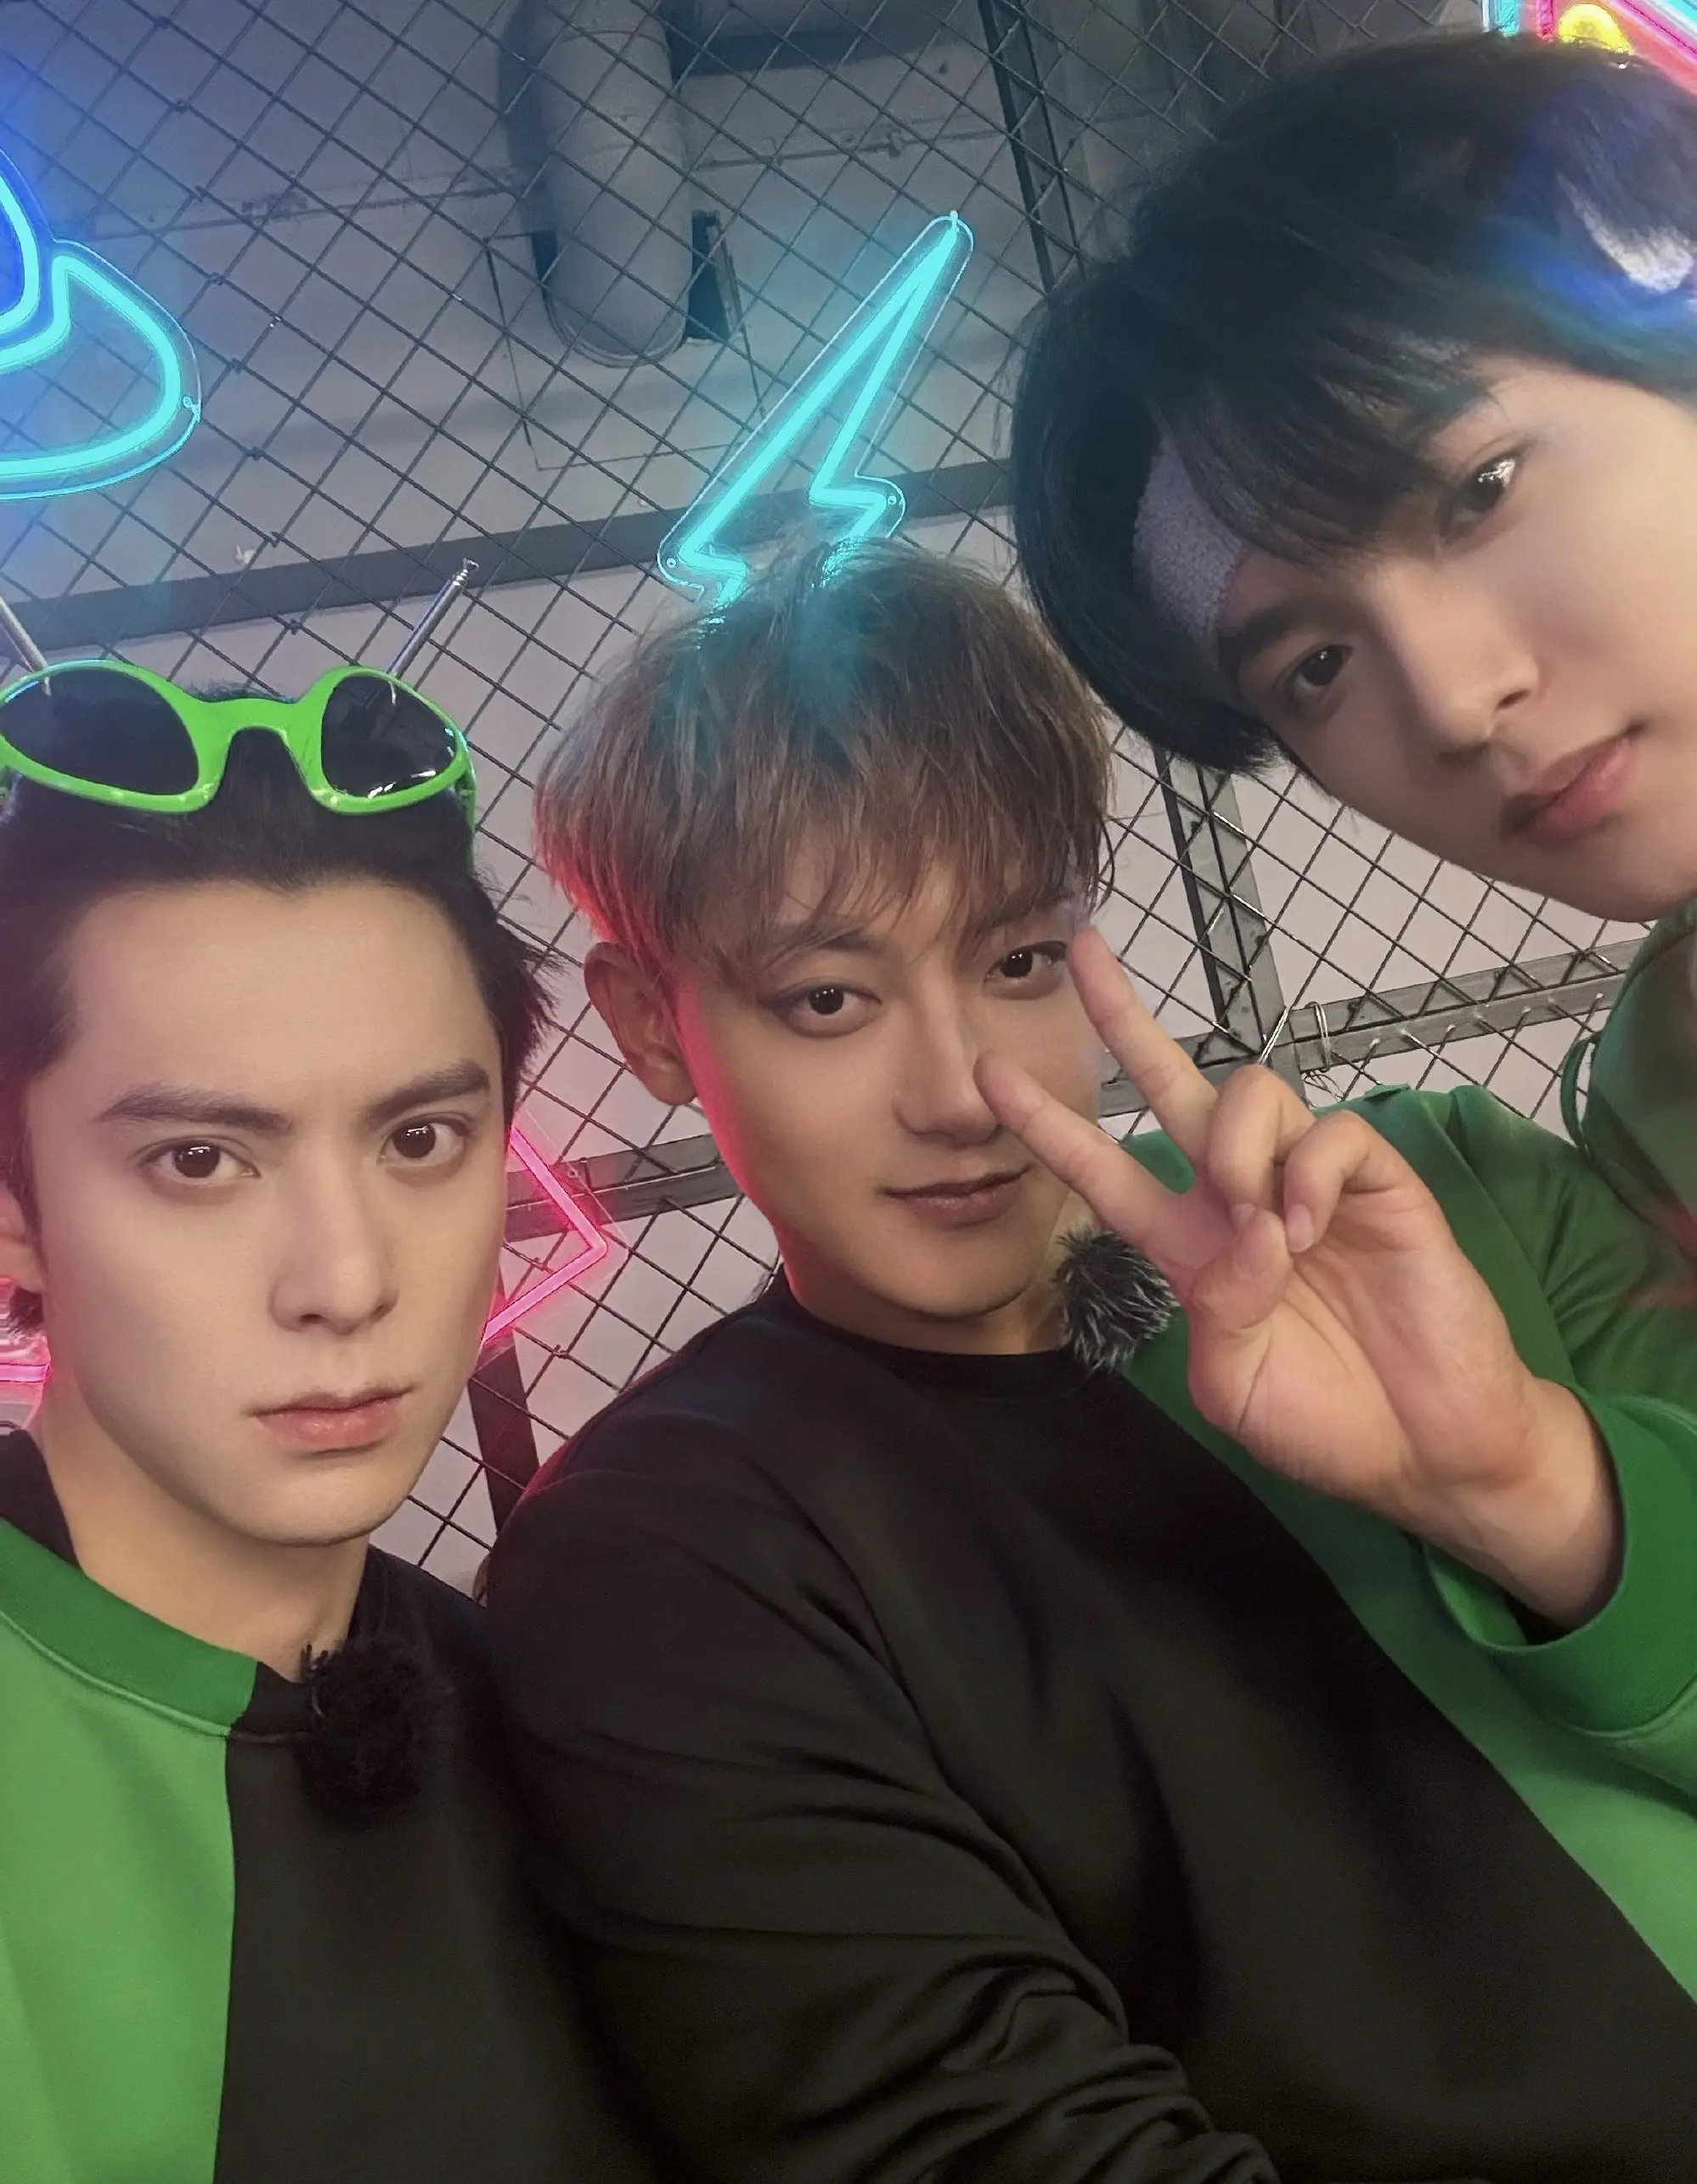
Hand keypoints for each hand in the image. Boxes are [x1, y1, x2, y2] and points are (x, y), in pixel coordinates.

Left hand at [977, 929, 1618, 1626]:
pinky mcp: (1380, 1183)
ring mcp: (1310, 1183)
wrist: (1429, 1445)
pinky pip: (1330, 1133)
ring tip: (1257, 1217)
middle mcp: (1240, 1199)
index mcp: (1190, 1249)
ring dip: (1236, 1145)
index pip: (1105, 1170)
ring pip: (1252, 1093)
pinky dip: (1310, 1171)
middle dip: (1125, 1017)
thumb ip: (1220, 1313)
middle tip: (1084, 950)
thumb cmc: (1326, 1422)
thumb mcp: (1238, 1385)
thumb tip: (1248, 1230)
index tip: (989, 1074)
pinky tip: (1311, 1227)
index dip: (1048, 1124)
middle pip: (1174, 1084)